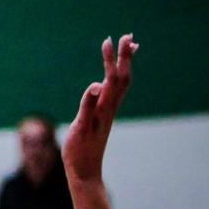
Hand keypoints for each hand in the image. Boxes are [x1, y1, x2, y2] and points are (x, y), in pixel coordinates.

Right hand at [63, 33, 136, 182]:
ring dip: (125, 64)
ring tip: (129, 48)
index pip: (111, 78)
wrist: (86, 172)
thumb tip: (96, 85)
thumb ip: (87, 106)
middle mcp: (110, 108)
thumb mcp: (79, 128)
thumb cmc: (79, 152)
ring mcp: (108, 112)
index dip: (111, 59)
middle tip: (128, 36)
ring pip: (122, 84)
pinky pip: (115, 92)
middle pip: (123, 77)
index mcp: (104, 108)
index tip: (109, 40)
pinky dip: (117, 77)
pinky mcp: (104, 117)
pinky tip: (113, 76)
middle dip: (125, 56)